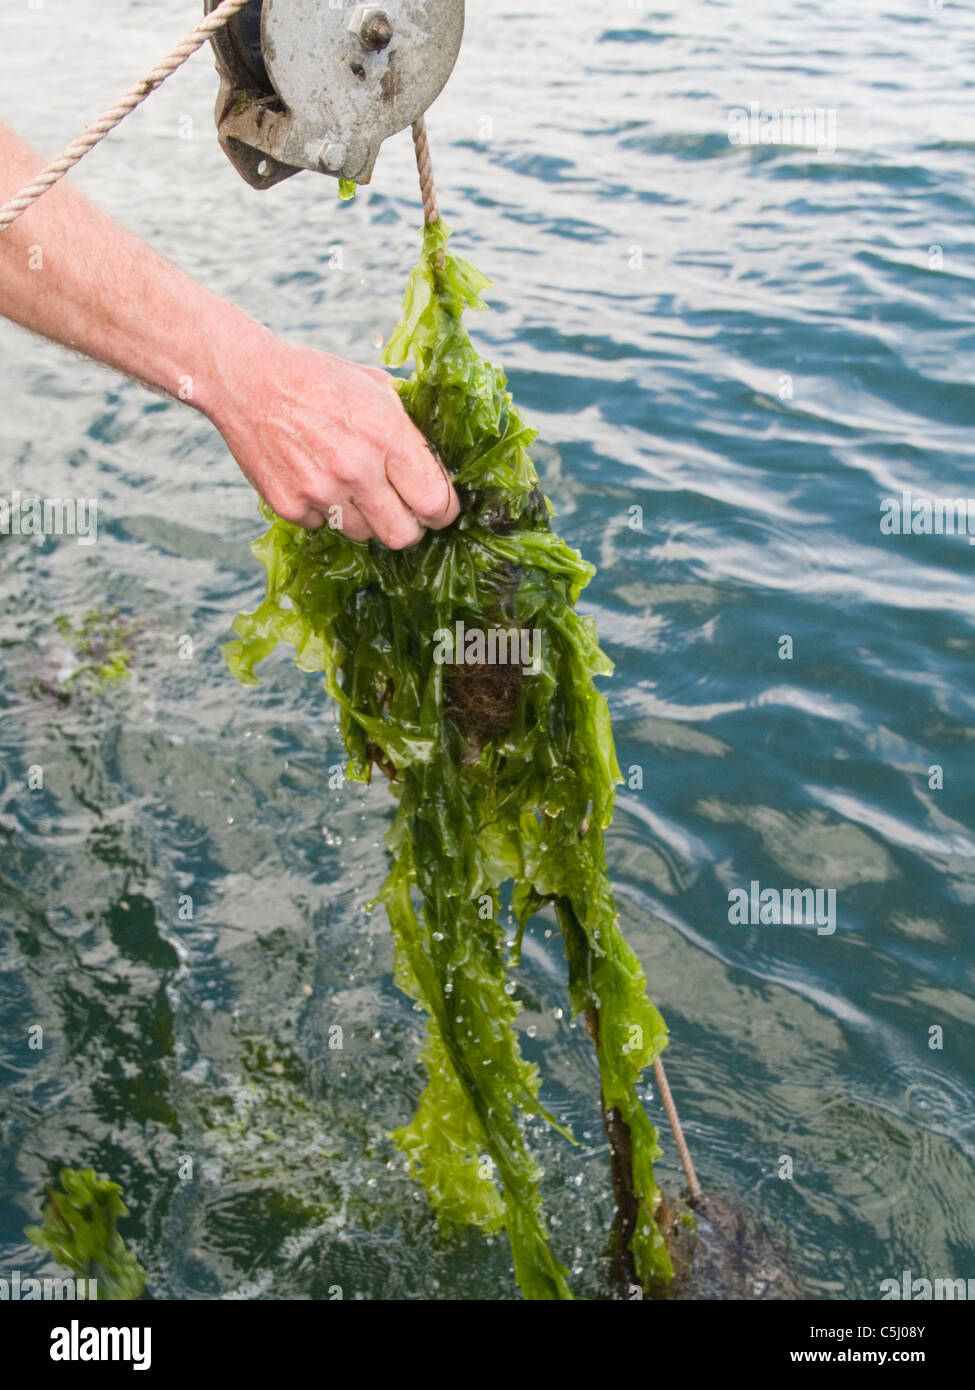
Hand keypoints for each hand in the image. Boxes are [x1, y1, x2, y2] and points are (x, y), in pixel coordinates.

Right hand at [209, 328, 458, 547]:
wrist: (246, 380)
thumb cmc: (317, 379)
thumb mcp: (374, 386)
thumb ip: (409, 425)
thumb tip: (440, 460)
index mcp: (385, 436)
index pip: (435, 502)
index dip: (444, 511)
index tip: (440, 507)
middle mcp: (355, 469)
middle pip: (403, 536)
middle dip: (411, 527)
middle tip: (404, 510)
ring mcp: (319, 491)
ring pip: (364, 534)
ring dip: (366, 517)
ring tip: (351, 483)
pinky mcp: (289, 506)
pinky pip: (324, 527)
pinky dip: (326, 511)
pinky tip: (316, 477)